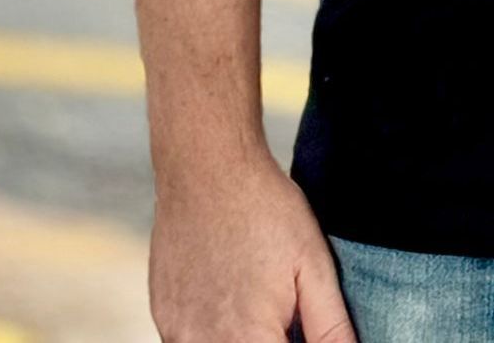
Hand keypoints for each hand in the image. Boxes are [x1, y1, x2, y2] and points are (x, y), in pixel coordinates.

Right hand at [147, 151, 356, 342]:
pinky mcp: (163, 318)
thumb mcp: (313, 264)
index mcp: (252, 339)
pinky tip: (230, 299)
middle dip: (271, 338)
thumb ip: (330, 326)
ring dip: (243, 337)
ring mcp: (179, 334)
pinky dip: (213, 333)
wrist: (205, 167)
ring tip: (259, 298)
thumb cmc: (265, 209)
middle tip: (284, 310)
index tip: (299, 327)